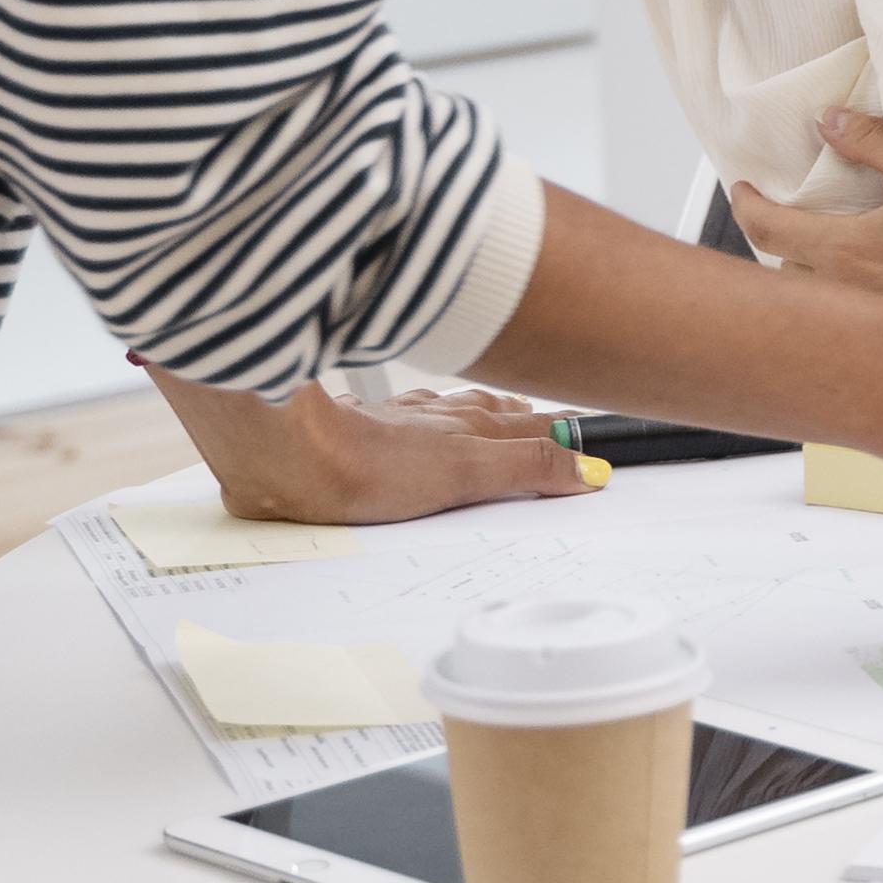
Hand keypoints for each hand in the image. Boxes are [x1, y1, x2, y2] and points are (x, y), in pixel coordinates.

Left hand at [150, 370, 599, 525]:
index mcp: (469, 425)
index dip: (568, 435)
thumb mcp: (464, 472)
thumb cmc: (363, 464)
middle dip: (534, 419)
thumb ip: (526, 467)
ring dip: (488, 412)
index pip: (534, 429)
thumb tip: (585, 469)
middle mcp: (438, 416)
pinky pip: (415, 414)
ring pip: (457, 410)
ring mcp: (399, 419)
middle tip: (564, 426)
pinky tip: (424, 419)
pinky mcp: (361, 426)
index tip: (598, 442)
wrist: (284, 452)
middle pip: (499, 413)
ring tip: (509, 415)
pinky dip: (436, 415)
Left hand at [730, 107, 882, 325]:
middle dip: (778, 244)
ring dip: (806, 276)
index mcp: (850, 251)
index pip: (767, 231)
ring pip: (811, 303)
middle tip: (786, 217)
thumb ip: (878, 143)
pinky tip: (864, 286)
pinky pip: (845, 322)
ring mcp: (869, 326)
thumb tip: (827, 121)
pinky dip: (837, 302)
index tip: (743, 189)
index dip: (745, 206)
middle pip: (782, 273)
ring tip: (823, 250)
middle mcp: (849, 295)